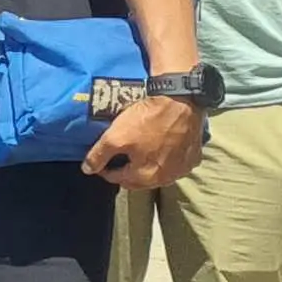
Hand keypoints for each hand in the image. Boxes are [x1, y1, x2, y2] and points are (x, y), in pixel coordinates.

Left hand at [85, 92, 204, 192]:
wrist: (182, 102)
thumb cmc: (147, 121)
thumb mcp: (115, 137)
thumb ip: (99, 156)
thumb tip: (87, 170)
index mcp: (146, 177)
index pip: (117, 179)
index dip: (104, 169)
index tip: (100, 160)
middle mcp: (167, 178)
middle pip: (139, 180)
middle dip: (125, 171)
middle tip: (117, 158)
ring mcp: (183, 169)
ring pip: (158, 174)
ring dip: (146, 167)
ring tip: (137, 153)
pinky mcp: (193, 157)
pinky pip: (174, 164)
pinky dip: (165, 160)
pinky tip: (159, 149)